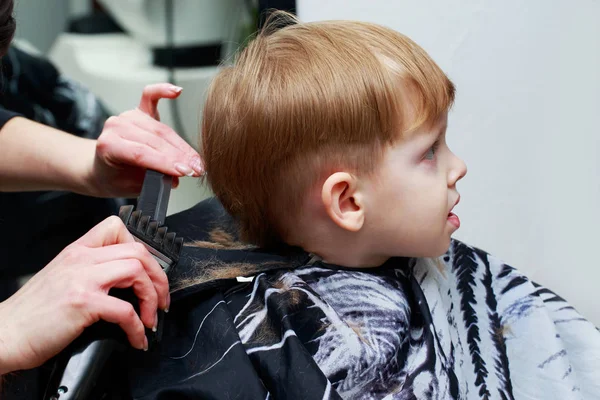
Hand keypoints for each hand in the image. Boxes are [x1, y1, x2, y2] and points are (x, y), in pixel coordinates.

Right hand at [0, 216, 168, 373]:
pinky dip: (137, 327)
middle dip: (158, 276)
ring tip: (151, 318)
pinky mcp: (83, 303)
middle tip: (161, 298)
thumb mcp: (61, 277)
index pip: (117, 228)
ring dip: (152, 298)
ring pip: (137, 271)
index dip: (141, 247)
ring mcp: (82, 279)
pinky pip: (126, 310)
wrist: (5, 334)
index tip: (148, 270)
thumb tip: (125, 280)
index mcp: (77, 251)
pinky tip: (136, 337)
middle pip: (137, 251)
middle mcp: (81, 260)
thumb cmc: (33, 313)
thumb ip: (89, 270)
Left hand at [86, 83, 203, 196]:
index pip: (141, 153)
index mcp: (108, 145)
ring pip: (161, 129)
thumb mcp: (128, 187)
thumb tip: (174, 178)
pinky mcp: (138, 111)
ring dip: (182, 145)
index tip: (185, 171)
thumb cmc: (113, 178)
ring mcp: (127, 116)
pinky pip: (150, 96)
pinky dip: (163, 91)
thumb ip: (149, 181)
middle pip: (155, 140)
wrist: (100, 169)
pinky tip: (177, 91)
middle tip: (197, 169)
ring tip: (196, 160)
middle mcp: (116, 126)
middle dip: (179, 156)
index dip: (165, 163)